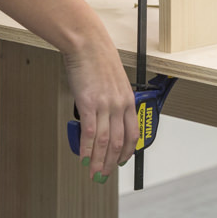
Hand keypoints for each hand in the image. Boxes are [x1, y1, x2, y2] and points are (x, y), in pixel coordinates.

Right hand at [63, 37, 140, 181]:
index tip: (121, 161)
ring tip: (93, 173)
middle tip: (104, 174)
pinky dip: (87, 149)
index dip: (127, 151)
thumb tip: (103, 115)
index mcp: (128, 100)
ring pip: (105, 142)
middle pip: (119, 142)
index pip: (133, 133)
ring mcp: (105, 105)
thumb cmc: (98, 58)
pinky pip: (90, 133)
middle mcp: (119, 105)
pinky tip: (83, 158)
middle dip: (112, 162)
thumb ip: (113, 99)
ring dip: (99, 161)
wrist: (87, 43)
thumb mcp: (114, 81)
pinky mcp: (89, 103)